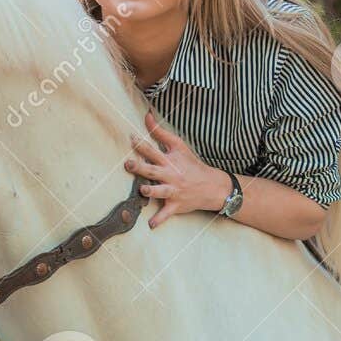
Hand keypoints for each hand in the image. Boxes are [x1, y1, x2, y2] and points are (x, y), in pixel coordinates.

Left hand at [126, 110, 230, 227]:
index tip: (131, 138)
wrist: (211, 186)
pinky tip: (151, 225)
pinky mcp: (176, 205)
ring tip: (143, 190)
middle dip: (141, 168)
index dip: (142, 145)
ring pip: (160, 192)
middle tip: (129, 164)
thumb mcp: (179, 146)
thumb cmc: (191, 165)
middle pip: (153, 170)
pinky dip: (159, 220)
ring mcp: (173, 191)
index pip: (154, 151)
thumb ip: (161, 132)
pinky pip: (167, 214)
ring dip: (151, 191)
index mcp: (169, 161)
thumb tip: (147, 115)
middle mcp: (170, 175)